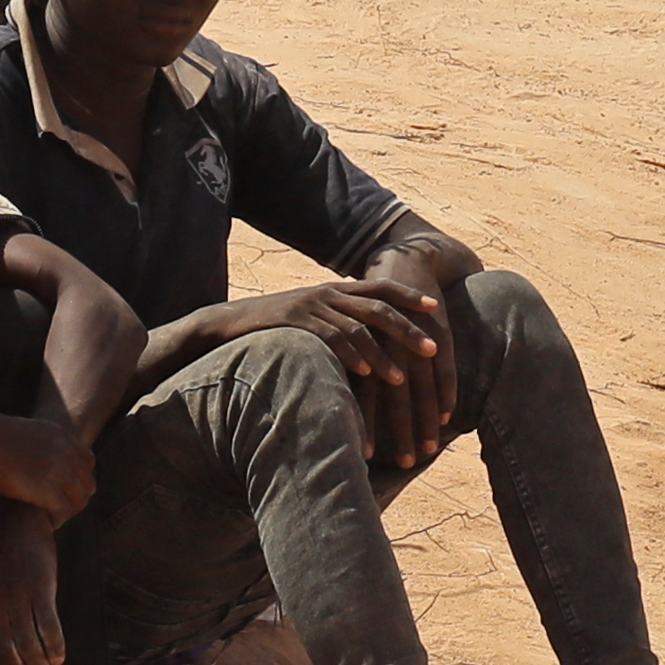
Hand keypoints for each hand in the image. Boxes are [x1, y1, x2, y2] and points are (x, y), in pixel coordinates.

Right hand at [0, 408, 98, 524]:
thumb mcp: (23, 432)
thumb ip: (37, 444)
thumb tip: (30, 454)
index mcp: (61, 435)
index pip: (87, 462)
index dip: (77, 479)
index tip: (62, 490)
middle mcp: (65, 451)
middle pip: (88, 483)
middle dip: (74, 498)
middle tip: (57, 508)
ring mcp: (58, 469)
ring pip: (79, 500)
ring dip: (67, 512)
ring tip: (51, 518)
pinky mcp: (47, 489)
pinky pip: (64, 511)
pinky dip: (56, 520)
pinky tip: (46, 523)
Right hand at [237, 280, 457, 471]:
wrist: (228, 322)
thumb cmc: (277, 327)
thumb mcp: (313, 318)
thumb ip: (340, 323)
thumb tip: (371, 344)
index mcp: (336, 290)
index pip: (381, 286)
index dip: (409, 295)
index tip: (436, 306)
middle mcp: (328, 293)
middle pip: (378, 306)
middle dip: (407, 328)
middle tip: (433, 349)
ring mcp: (311, 306)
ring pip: (357, 327)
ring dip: (382, 353)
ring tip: (401, 378)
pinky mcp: (294, 322)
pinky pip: (329, 337)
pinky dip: (350, 355)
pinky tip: (365, 372)